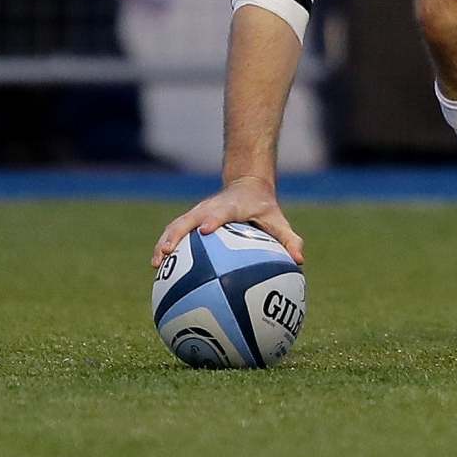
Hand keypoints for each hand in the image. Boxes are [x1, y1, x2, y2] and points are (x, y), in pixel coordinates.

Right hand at [154, 177, 303, 269]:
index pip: (220, 211)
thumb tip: (300, 261)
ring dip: (164, 241)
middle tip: (166, 252)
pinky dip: (165, 248)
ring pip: (175, 226)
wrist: (246, 186)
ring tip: (156, 264)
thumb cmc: (263, 207)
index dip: (213, 219)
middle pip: (187, 219)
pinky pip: (174, 234)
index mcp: (231, 207)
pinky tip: (159, 270)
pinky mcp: (190, 221)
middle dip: (176, 233)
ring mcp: (197, 214)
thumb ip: (289, 239)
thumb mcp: (278, 220)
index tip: (206, 230)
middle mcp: (209, 209)